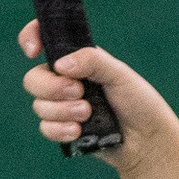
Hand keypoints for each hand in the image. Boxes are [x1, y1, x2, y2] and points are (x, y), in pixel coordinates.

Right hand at [20, 24, 178, 168]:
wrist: (147, 140)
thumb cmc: (139, 102)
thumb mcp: (119, 74)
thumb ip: (92, 61)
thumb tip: (60, 64)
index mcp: (78, 60)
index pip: (45, 39)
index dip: (31, 38)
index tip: (33, 51)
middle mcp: (66, 81)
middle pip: (33, 79)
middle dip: (51, 87)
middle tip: (79, 92)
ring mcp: (63, 106)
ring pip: (39, 105)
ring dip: (62, 111)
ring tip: (88, 114)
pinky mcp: (64, 130)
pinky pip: (46, 128)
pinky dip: (61, 130)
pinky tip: (79, 131)